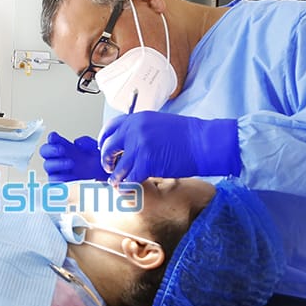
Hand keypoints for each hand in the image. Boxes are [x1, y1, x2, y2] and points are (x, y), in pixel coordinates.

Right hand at [39, 132, 108, 182]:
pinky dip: (61, 178)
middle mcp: (58, 158)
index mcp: (64, 147)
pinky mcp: (59, 183)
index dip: (51, 138)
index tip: (55, 138)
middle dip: (51, 149)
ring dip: (58, 163)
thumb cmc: (96, 163)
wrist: (103, 178)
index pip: (52, 140)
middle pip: (44, 151)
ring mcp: (57, 171)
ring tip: (71, 163)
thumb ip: (87, 142)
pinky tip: (70, 176)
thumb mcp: (95, 148)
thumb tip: (77, 142)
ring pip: (47, 166)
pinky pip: (53, 181)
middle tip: (62, 150)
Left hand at [98, 112, 240, 182]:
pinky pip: (130, 178)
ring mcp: (139, 146)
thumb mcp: (158, 123)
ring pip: (118, 167)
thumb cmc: (187, 135)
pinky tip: (129, 187)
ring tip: (117, 182)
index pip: (110, 128)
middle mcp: (135, 130)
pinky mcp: (146, 163)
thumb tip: (127, 144)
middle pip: (108, 148)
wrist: (203, 142)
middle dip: (107, 160)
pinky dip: (128, 185)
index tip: (103, 148)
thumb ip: (140, 131)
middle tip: (109, 167)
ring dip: (116, 177)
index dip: (103, 140)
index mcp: (137, 118)